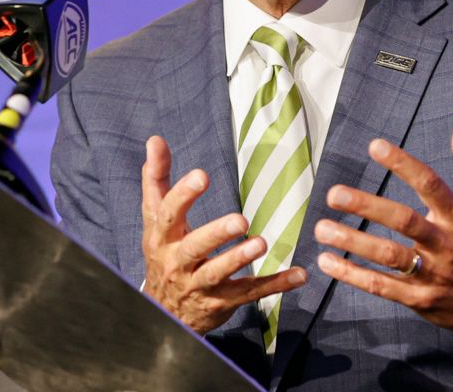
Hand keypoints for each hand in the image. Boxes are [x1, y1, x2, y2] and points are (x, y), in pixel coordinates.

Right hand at [141, 135, 306, 333]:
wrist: (162, 312)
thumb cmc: (162, 253)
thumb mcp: (154, 218)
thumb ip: (156, 178)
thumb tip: (155, 139)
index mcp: (161, 237)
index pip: (168, 213)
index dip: (183, 195)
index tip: (202, 176)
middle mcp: (177, 262)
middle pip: (194, 247)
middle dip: (216, 234)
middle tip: (240, 220)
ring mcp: (199, 285)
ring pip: (218, 273)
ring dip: (240, 259)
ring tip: (260, 243)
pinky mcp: (221, 302)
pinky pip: (249, 293)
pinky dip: (274, 284)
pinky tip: (298, 275)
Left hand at [313, 115, 452, 338]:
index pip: (430, 184)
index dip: (403, 164)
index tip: (375, 145)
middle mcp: (446, 244)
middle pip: (404, 221)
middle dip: (368, 206)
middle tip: (333, 193)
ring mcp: (433, 274)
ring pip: (389, 256)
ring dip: (353, 242)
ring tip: (321, 228)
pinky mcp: (421, 300)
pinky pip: (383, 287)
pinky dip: (353, 275)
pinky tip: (326, 261)